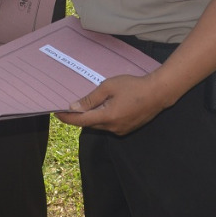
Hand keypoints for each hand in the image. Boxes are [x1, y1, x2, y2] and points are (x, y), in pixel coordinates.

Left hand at [55, 73, 170, 135]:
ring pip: (100, 125)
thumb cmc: (133, 86)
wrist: (158, 93)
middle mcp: (113, 128)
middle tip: (71, 105)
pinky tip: (106, 106)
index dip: (67, 118)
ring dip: (92, 117)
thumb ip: (91, 98)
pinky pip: (110, 125)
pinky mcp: (127, 129)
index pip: (81, 121)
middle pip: (90, 124)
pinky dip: (103, 118)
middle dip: (80, 116)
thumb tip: (74, 106)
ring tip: (89, 103)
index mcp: (107, 117)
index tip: (56, 113)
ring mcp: (121, 130)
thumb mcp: (109, 87)